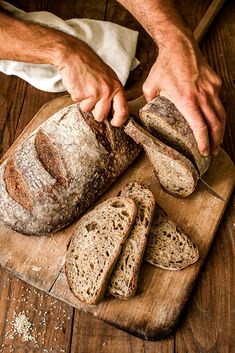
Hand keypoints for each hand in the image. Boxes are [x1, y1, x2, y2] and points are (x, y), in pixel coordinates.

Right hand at [57, 38, 127, 126]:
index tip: (114, 123)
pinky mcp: (82, 94)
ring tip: (85, 89)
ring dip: (85, 104)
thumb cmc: (90, 66)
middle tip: (92, 100)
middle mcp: (108, 91)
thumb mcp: (108, 78)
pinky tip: (78, 86)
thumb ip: (112, 93)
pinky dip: (77, 98)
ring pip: (89, 111)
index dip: (119, 121)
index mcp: (116, 87)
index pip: (123, 111)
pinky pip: (79, 104)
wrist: (73, 54)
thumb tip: (114, 112)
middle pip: (102, 116)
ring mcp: (95, 93)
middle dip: (95, 112)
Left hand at [142, 35, 225, 155]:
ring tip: (217, 141)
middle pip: (215, 124)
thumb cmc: (164, 66)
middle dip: (215, 141)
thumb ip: (150, 104)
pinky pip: (220, 102)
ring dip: (220, 130)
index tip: (204, 151)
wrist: (179, 44)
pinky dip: (219, 114)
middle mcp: (202, 95)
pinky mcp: (215, 82)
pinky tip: (215, 121)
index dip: (204, 141)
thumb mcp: (150, 87)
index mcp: (186, 99)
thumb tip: (146, 116)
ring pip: (221, 114)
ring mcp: (211, 88)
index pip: (200, 126)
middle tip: (212, 152)